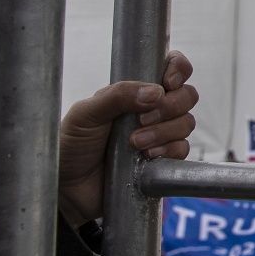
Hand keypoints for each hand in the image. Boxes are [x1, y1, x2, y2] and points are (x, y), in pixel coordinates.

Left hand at [58, 50, 197, 223]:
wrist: (68, 188)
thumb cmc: (71, 145)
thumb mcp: (86, 114)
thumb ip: (118, 95)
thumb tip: (156, 92)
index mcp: (134, 91)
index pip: (171, 67)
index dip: (178, 70)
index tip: (168, 83)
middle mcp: (151, 110)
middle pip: (187, 95)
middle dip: (170, 106)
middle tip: (141, 119)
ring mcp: (159, 135)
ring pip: (186, 122)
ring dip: (164, 132)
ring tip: (135, 143)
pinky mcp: (163, 159)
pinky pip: (183, 149)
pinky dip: (168, 150)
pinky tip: (146, 156)